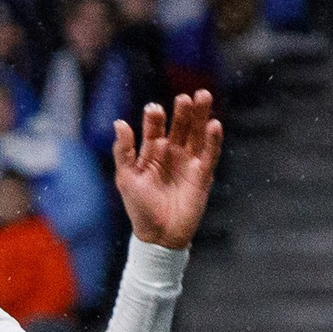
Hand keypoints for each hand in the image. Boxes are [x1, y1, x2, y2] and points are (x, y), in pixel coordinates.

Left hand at [111, 91, 222, 250]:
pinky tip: (214, 124)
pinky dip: (212, 139)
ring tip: (203, 96)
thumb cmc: (139, 208)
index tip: (154, 109)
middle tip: (185, 96)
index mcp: (151, 153)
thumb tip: (119, 122)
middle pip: (179, 126)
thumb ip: (123, 151)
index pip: (154, 129)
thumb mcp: (126, 177)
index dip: (154, 119)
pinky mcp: (203, 174)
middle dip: (182, 111)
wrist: (159, 235)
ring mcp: (188, 162)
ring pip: (196, 134)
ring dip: (200, 116)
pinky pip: (209, 153)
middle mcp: (171, 153)